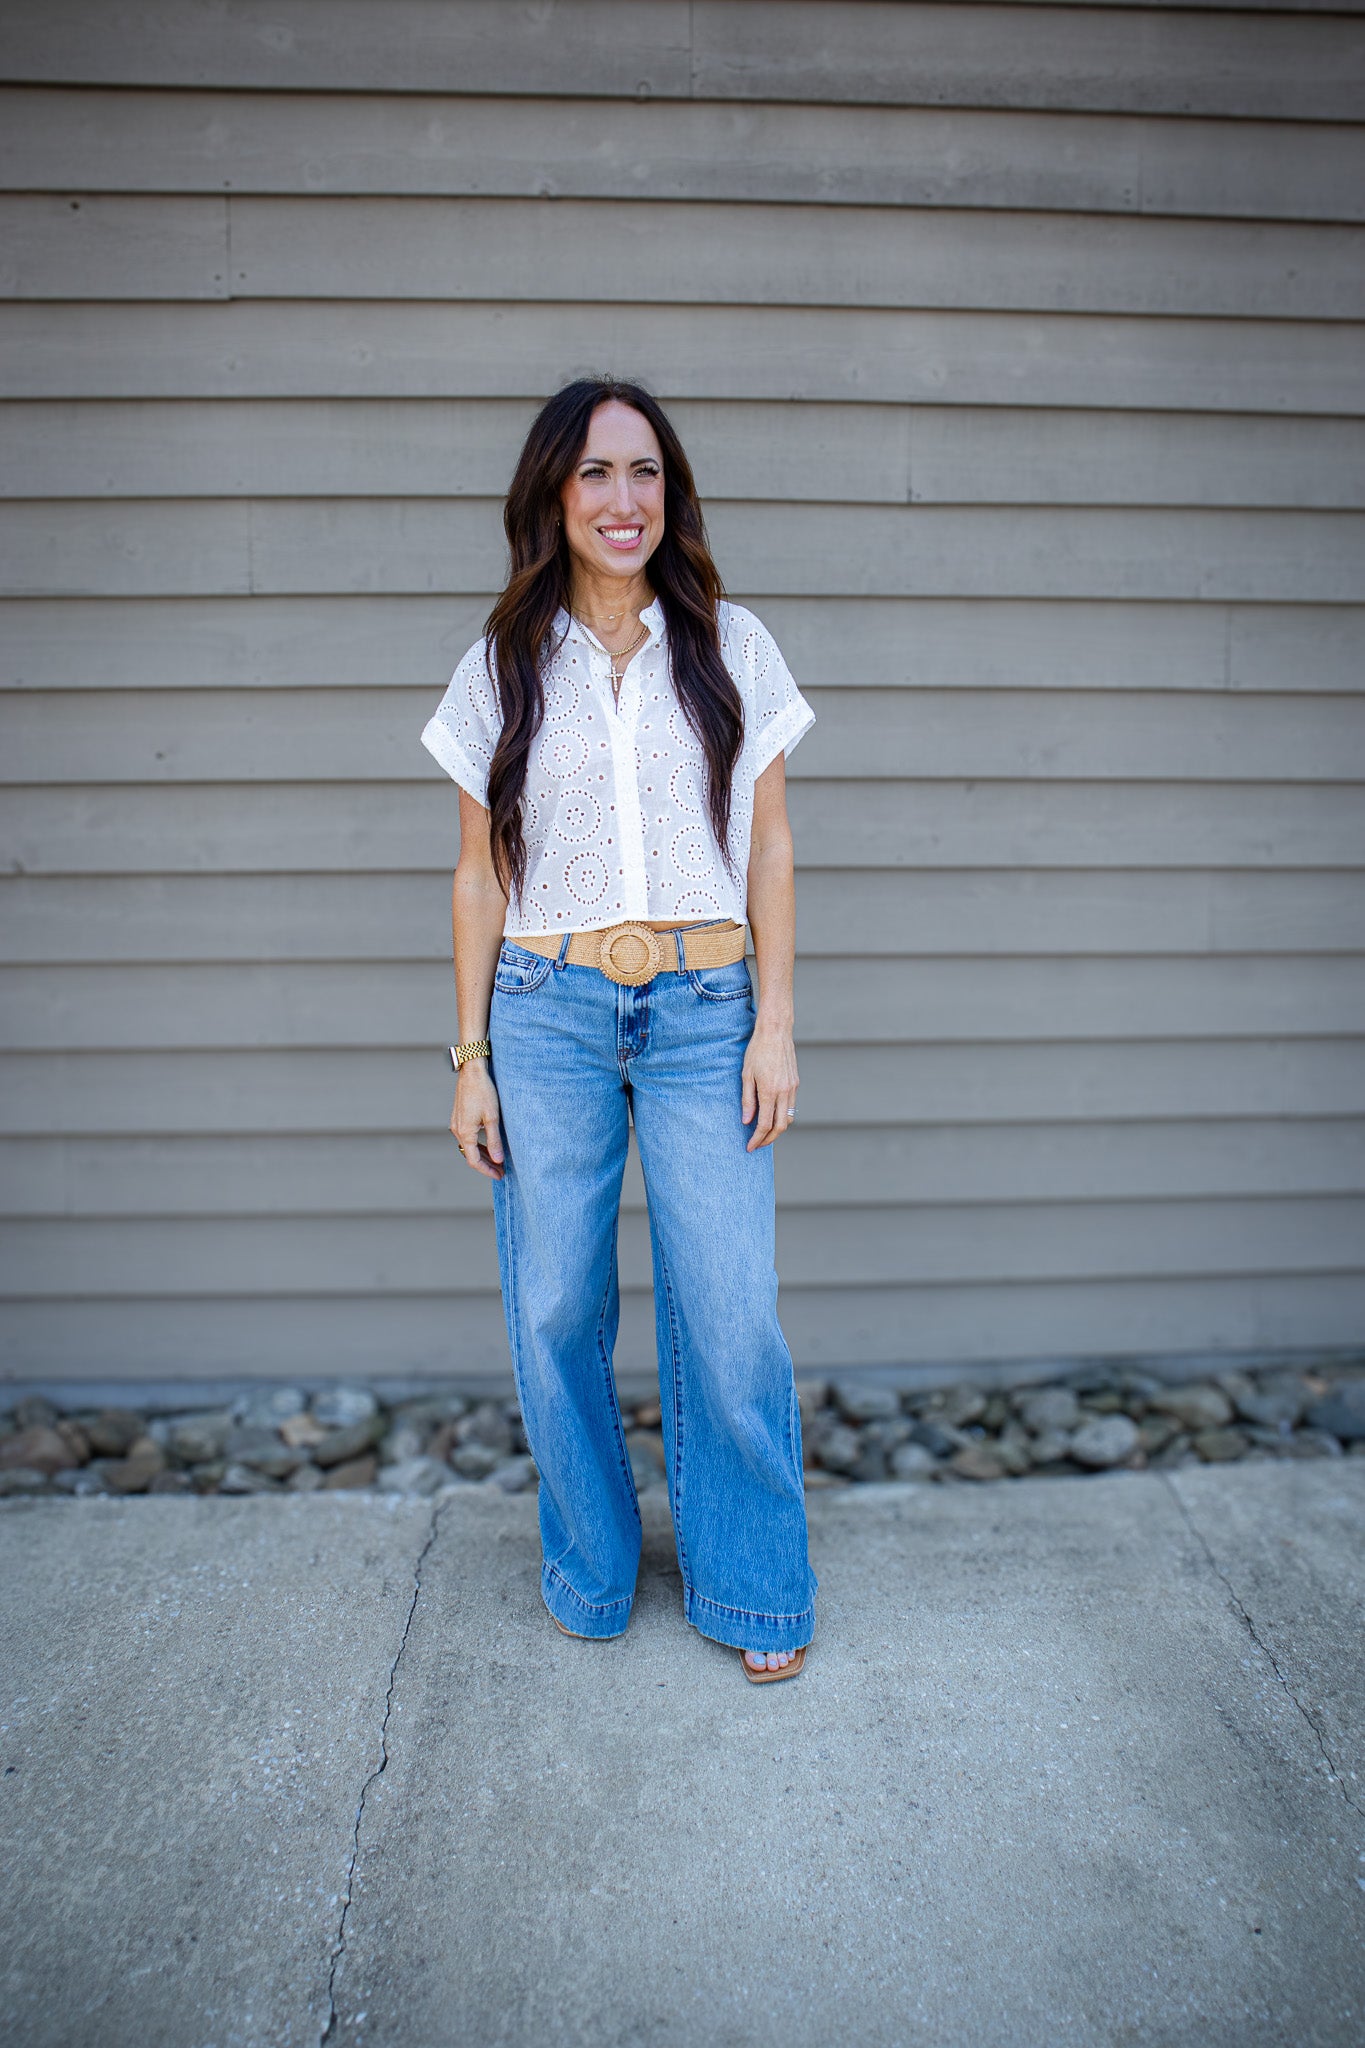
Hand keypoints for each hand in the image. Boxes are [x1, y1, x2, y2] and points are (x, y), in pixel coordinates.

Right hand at [451, 1062, 504, 1178]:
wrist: (472, 1072)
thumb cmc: (483, 1092)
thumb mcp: (493, 1118)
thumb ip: (495, 1141)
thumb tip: (498, 1160)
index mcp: (465, 1133)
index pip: (474, 1161)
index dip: (487, 1171)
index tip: (500, 1175)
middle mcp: (457, 1130)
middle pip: (470, 1155)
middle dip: (486, 1165)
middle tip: (501, 1170)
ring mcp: (456, 1124)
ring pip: (468, 1147)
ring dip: (482, 1155)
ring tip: (497, 1160)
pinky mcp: (459, 1118)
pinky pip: (467, 1137)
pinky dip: (477, 1145)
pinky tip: (488, 1145)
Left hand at [741, 1021, 798, 1150]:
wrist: (776, 1032)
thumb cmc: (757, 1051)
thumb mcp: (746, 1075)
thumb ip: (747, 1100)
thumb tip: (747, 1121)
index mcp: (769, 1092)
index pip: (764, 1125)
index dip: (757, 1139)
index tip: (750, 1147)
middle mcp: (784, 1092)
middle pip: (779, 1127)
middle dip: (768, 1139)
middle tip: (757, 1144)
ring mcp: (792, 1088)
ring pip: (788, 1118)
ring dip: (777, 1129)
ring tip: (764, 1133)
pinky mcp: (795, 1083)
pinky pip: (791, 1106)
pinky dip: (783, 1116)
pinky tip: (772, 1115)